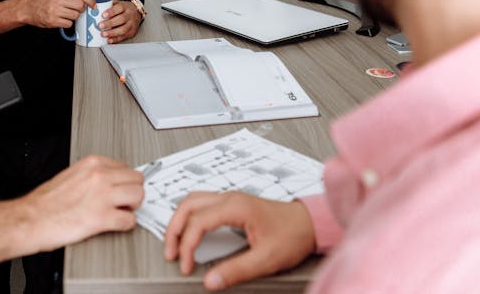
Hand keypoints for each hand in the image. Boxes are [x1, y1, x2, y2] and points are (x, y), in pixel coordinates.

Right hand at [20, 156, 144, 252]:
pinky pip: (129, 220)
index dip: (124, 181)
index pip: (125, 167)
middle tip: (125, 201)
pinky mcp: (102, 218)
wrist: (31, 219)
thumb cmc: (45, 202)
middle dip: (132, 192)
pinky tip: (116, 225)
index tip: (122, 188)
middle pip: (137, 180)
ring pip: (138, 196)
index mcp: (91, 164)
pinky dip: (126, 225)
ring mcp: (103, 196)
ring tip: (122, 212)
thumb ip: (90, 175)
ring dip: (132, 207)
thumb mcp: (70, 175)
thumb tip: (106, 181)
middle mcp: (100, 176)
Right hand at [22, 0, 96, 28]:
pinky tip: (62, 18)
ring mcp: (54, 10)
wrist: (28, 8)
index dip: (90, 0)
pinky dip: (67, 22)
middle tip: (76, 8)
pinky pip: (68, 23)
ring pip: (75, 15)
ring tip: (66, 13)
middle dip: (81, 9)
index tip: (93, 4)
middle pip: (80, 5)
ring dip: (73, 16)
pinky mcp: (52, 21)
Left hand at [98, 0, 141, 43]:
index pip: (119, 8)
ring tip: (103, 34)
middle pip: (121, 19)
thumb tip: (95, 7)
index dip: (111, 12)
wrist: (137, 12)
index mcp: (125, 6)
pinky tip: (109, 40)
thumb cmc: (124, 9)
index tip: (103, 15)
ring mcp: (132, 24)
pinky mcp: (132, 32)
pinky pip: (124, 37)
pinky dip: (116, 39)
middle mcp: (130, 15)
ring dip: (112, 33)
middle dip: (110, 23)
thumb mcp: (118, 3)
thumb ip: (108, 5)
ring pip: (123, 29)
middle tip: (100, 26)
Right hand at [164, 192, 314, 290]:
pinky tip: (190, 231)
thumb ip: (236, 271)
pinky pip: (201, 203)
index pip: (198, 222)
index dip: (187, 246)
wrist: (309, 223)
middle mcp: (230, 198)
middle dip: (174, 230)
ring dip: (179, 221)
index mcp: (236, 207)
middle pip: (187, 205)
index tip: (186, 265)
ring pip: (192, 201)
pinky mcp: (232, 203)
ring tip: (175, 243)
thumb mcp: (265, 259)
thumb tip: (211, 281)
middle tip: (171, 253)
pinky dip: (189, 217)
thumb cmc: (292, 235)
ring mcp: (230, 198)